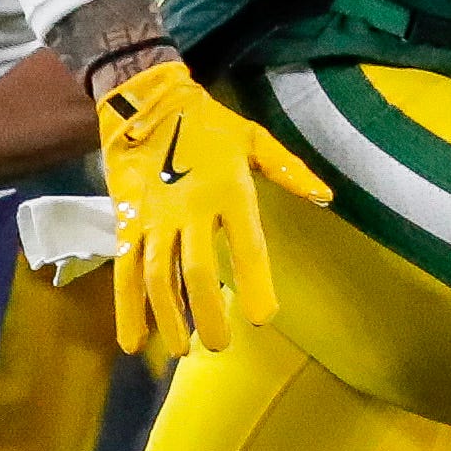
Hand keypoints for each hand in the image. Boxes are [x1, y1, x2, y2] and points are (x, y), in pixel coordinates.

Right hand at [95, 64, 326, 355]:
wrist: (144, 100)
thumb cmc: (207, 123)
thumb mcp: (254, 137)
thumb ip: (289, 170)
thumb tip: (325, 196)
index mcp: (228, 190)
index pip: (246, 244)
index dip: (254, 282)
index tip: (263, 318)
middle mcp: (188, 208)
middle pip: (195, 270)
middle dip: (206, 312)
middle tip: (219, 345)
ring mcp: (153, 218)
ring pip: (157, 277)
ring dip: (168, 317)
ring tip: (181, 350)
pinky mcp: (127, 222)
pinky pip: (124, 270)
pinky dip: (127, 308)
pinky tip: (132, 340)